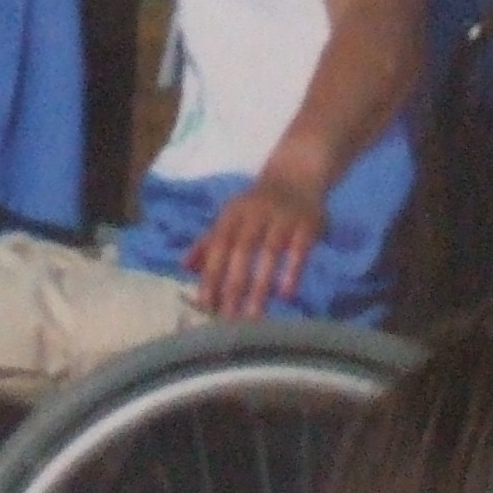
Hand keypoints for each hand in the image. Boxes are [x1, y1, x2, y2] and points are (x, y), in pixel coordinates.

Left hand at [189, 169, 327, 318]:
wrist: (297, 172)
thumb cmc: (257, 204)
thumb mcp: (231, 217)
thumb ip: (209, 242)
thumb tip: (184, 266)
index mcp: (233, 214)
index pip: (218, 246)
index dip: (211, 274)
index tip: (206, 305)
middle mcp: (256, 213)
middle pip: (242, 251)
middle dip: (234, 286)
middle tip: (228, 319)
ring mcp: (283, 216)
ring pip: (271, 252)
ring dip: (261, 285)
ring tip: (254, 316)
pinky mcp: (308, 221)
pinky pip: (300, 248)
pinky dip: (293, 271)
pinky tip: (286, 295)